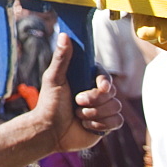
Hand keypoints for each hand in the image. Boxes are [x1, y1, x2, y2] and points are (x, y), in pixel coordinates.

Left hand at [32, 33, 122, 152]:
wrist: (50, 131)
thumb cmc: (49, 104)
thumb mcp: (54, 78)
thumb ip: (61, 58)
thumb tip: (63, 35)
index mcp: (85, 80)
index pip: (105, 76)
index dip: (105, 81)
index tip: (100, 86)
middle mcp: (96, 92)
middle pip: (112, 93)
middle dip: (94, 100)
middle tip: (77, 102)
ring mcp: (103, 108)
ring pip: (115, 107)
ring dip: (94, 113)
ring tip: (78, 115)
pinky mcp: (107, 124)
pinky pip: (117, 121)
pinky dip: (100, 125)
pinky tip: (86, 126)